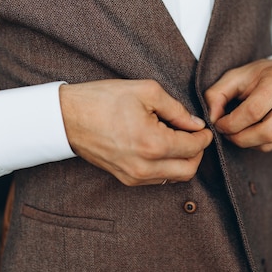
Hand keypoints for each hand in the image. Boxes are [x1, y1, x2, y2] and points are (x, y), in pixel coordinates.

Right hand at [59, 80, 212, 185]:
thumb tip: (195, 123)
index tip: (204, 128)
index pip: (193, 148)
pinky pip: (157, 179)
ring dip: (183, 161)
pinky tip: (162, 148)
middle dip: (197, 152)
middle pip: (189, 169)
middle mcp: (145, 167)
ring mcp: (134, 176)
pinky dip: (167, 166)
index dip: (204, 136)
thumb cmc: (102, 100)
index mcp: (153, 144)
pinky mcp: (125, 179)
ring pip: (175, 178)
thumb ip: (177, 109)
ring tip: (177, 139)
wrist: (66, 117)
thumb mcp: (146, 91)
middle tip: (194, 134)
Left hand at [205, 59, 271, 151]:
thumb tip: (211, 120)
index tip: (219, 124)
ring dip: (248, 143)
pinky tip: (253, 131)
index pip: (253, 112)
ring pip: (270, 143)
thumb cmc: (259, 76)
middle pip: (266, 132)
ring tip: (238, 131)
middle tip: (227, 133)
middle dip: (240, 138)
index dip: (231, 123)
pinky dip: (259, 144)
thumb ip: (216, 95)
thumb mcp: (234, 76)